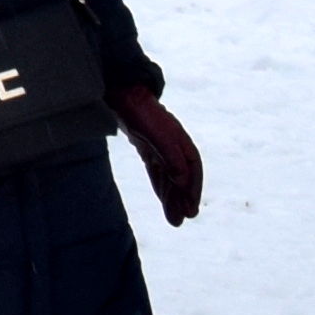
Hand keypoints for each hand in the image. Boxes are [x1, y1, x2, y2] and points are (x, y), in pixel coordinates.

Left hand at [115, 91, 203, 223]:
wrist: (122, 94)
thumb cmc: (141, 114)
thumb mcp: (157, 135)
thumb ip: (170, 157)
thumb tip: (182, 180)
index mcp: (181, 141)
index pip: (192, 169)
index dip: (193, 190)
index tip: (191, 210)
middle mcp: (174, 146)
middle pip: (181, 176)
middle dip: (182, 199)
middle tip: (181, 220)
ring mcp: (161, 147)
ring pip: (170, 177)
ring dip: (172, 198)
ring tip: (174, 220)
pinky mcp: (148, 149)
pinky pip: (158, 172)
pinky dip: (162, 187)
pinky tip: (164, 200)